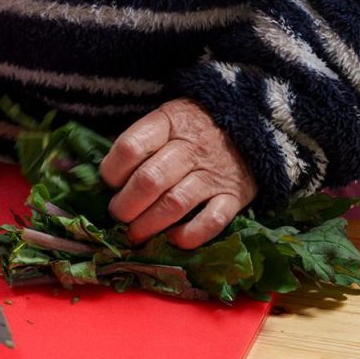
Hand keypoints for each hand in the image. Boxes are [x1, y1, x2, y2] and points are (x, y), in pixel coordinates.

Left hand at [99, 98, 257, 248]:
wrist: (254, 124)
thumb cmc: (196, 127)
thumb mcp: (167, 119)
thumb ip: (140, 144)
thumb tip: (105, 180)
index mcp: (170, 122)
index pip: (131, 147)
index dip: (111, 170)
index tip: (109, 182)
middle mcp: (191, 147)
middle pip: (149, 181)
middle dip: (125, 205)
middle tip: (118, 214)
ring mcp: (214, 174)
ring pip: (174, 204)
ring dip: (148, 225)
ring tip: (135, 233)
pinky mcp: (234, 197)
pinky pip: (211, 222)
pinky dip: (188, 236)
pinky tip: (173, 238)